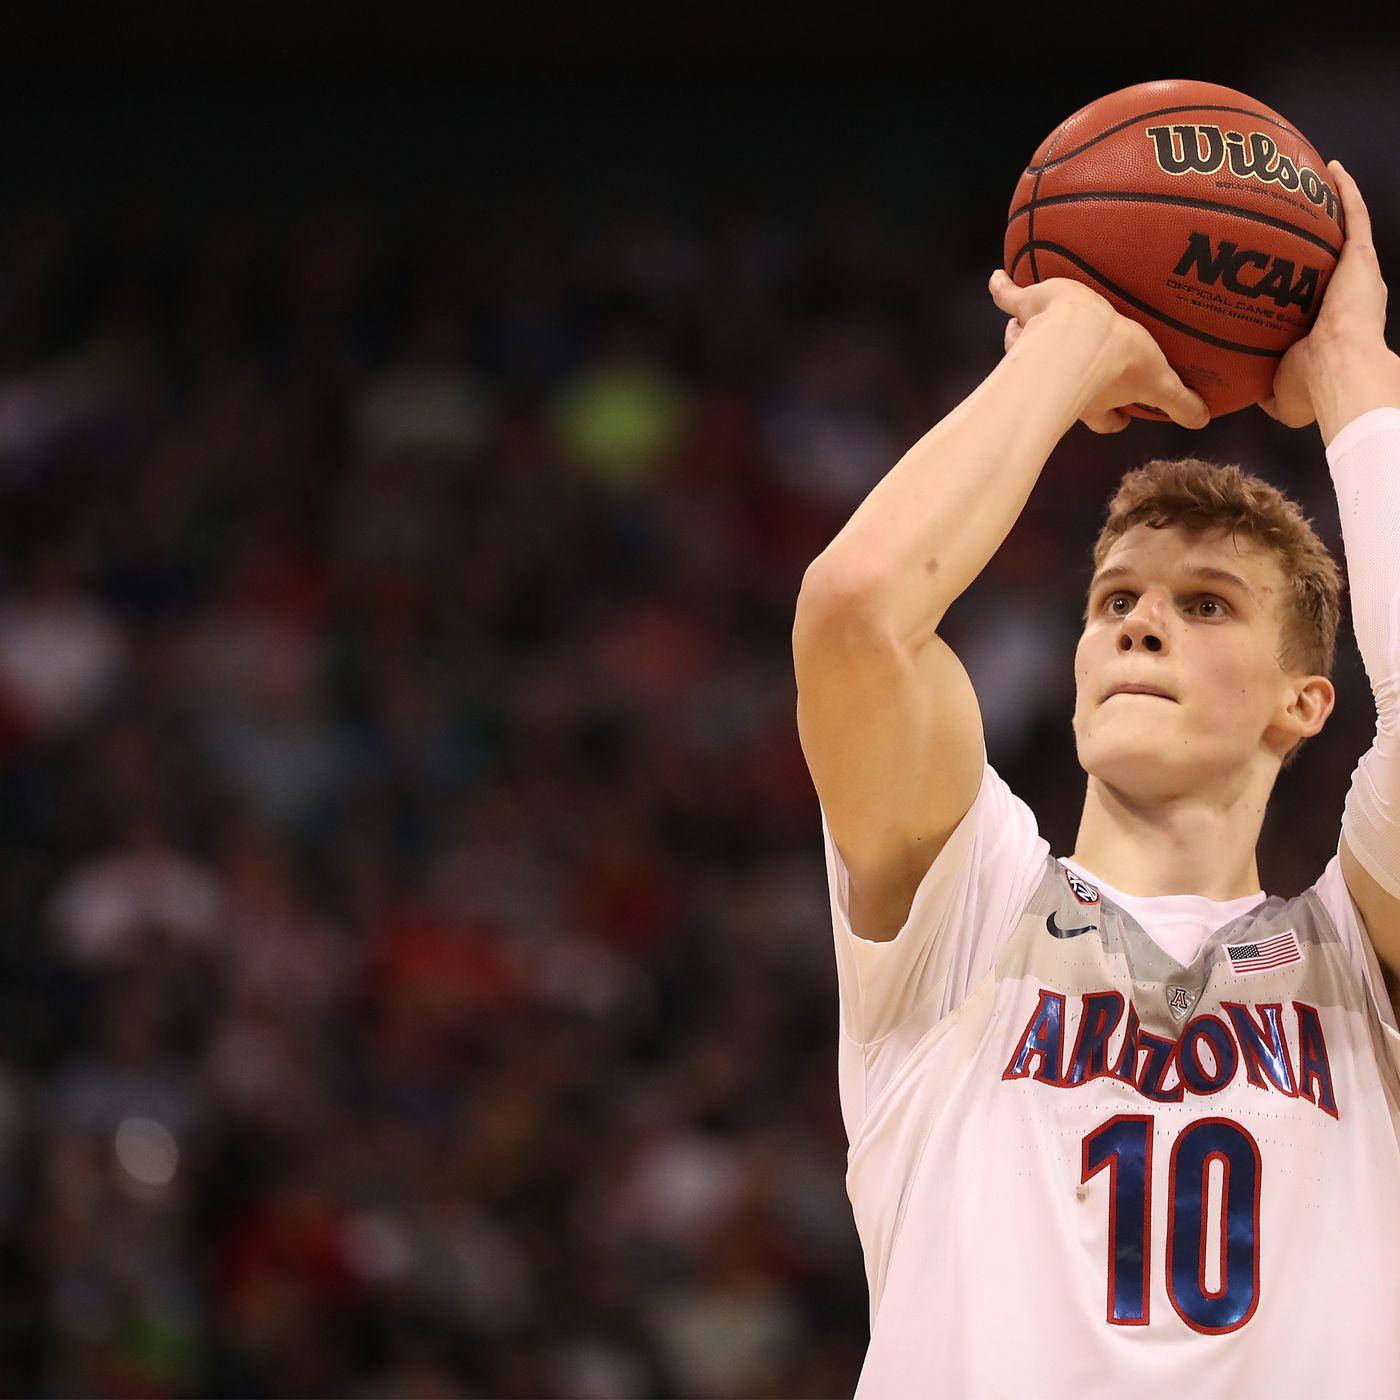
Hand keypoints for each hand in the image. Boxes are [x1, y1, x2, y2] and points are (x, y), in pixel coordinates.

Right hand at [989, 270, 1209, 433]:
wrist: (1079, 334)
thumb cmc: (1117, 356)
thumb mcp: (1158, 379)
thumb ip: (1180, 403)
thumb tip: (1204, 423)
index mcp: (1095, 395)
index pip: (1103, 418)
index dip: (1111, 419)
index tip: (1122, 416)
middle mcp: (1059, 375)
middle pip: (1060, 385)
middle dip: (1069, 379)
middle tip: (1075, 363)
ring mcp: (1034, 344)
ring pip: (1025, 347)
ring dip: (1026, 338)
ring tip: (1030, 321)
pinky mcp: (1025, 311)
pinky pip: (1008, 298)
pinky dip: (1001, 288)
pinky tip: (998, 278)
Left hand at [1260, 160, 1389, 428]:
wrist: (1337, 370)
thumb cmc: (1308, 385)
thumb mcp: (1276, 390)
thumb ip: (1259, 385)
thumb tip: (1239, 391)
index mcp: (1327, 322)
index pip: (1308, 294)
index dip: (1292, 280)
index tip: (1269, 269)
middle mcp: (1343, 292)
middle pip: (1324, 258)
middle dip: (1308, 240)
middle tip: (1282, 220)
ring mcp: (1354, 272)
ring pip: (1340, 230)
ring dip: (1327, 207)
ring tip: (1305, 183)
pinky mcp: (1360, 257)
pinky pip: (1354, 215)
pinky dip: (1344, 191)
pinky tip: (1330, 169)